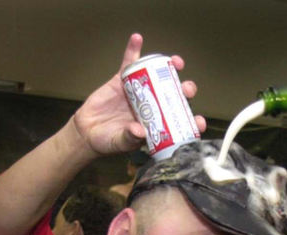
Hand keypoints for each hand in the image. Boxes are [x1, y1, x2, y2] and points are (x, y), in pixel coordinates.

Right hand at [72, 34, 206, 155]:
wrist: (88, 132)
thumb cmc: (108, 141)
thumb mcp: (120, 142)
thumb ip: (130, 137)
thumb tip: (139, 130)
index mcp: (157, 123)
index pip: (179, 121)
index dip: (192, 120)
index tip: (199, 122)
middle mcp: (152, 105)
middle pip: (174, 94)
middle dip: (185, 90)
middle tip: (187, 88)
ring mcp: (139, 91)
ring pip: (157, 76)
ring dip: (168, 67)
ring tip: (175, 61)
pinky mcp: (122, 81)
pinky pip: (129, 63)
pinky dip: (133, 50)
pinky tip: (137, 39)